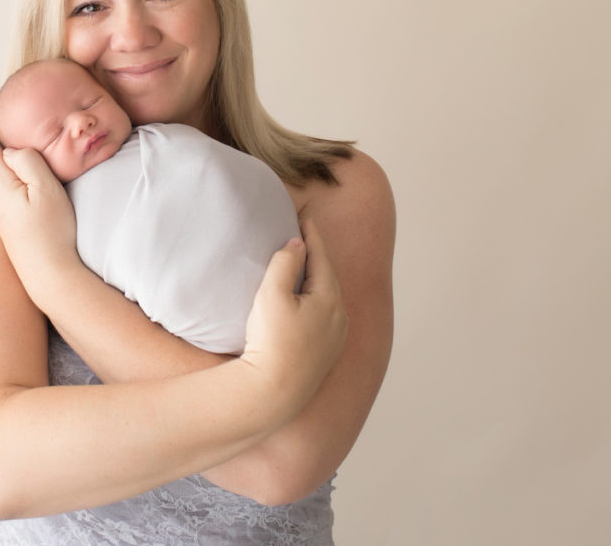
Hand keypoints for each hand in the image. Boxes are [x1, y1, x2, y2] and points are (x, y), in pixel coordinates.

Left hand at [0, 101, 79, 304]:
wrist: (50, 275)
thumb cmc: (52, 230)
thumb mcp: (45, 189)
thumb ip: (27, 162)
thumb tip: (10, 150)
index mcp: (0, 185)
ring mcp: (0, 213)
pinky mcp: (8, 224)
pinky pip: (1, 188)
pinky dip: (2, 172)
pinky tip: (9, 175)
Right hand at [240, 221, 348, 419]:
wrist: (273, 394)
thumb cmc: (270, 342)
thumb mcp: (271, 296)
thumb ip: (285, 264)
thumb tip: (298, 244)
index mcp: (330, 298)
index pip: (321, 256)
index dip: (311, 234)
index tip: (305, 215)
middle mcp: (340, 317)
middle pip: (327, 276)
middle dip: (316, 255)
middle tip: (302, 236)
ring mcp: (335, 338)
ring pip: (327, 297)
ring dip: (316, 279)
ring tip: (302, 266)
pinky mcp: (326, 355)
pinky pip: (324, 316)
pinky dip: (315, 300)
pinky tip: (303, 303)